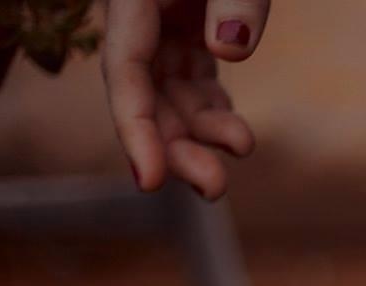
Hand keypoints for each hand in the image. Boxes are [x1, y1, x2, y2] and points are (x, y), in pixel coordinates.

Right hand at [102, 0, 270, 197]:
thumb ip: (231, 0)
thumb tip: (228, 49)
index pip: (124, 71)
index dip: (135, 129)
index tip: (150, 183)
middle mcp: (141, 17)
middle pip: (145, 95)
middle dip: (175, 147)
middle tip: (214, 188)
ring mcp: (165, 26)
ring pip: (172, 96)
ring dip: (201, 135)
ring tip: (241, 149)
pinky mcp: (191, 33)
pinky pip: (196, 83)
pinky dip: (215, 115)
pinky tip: (237, 138)